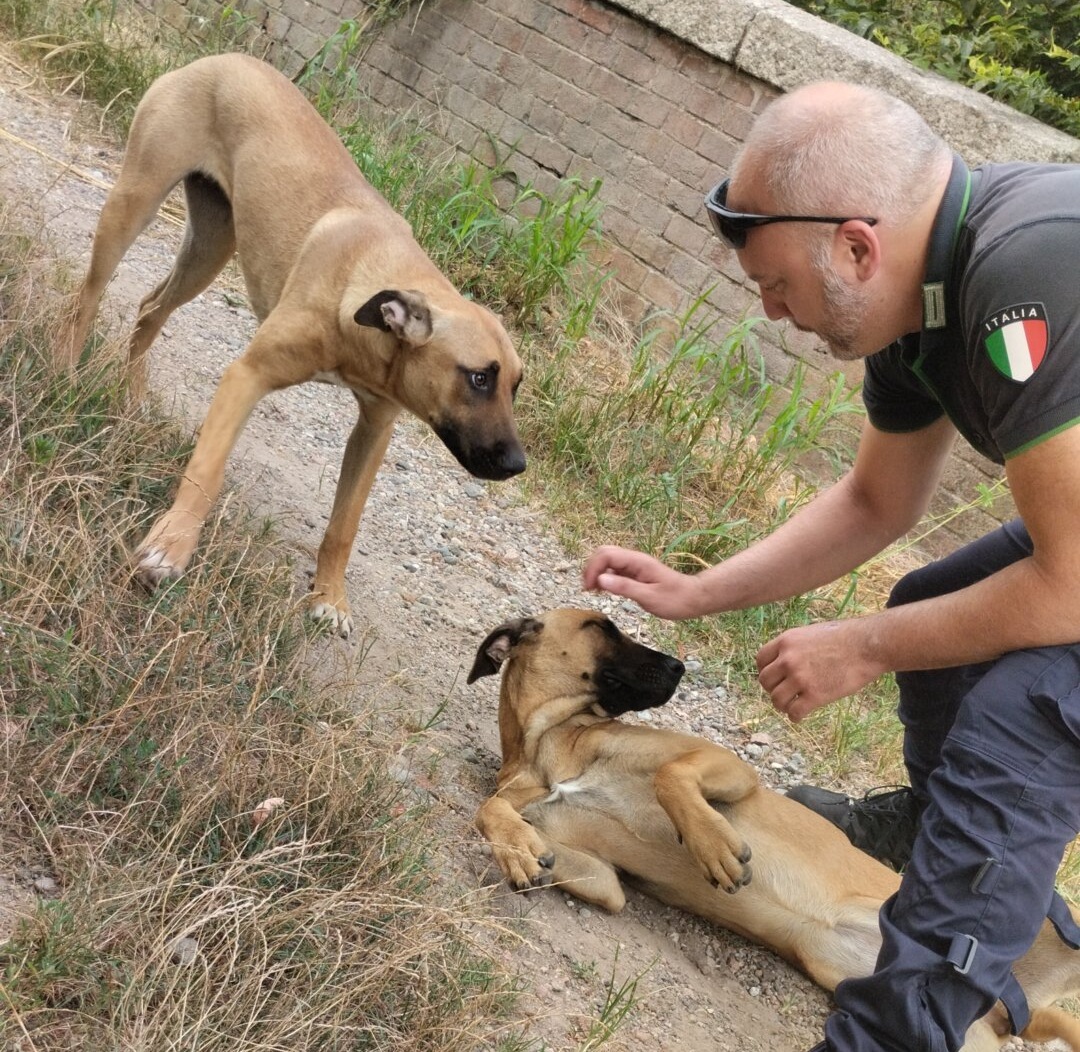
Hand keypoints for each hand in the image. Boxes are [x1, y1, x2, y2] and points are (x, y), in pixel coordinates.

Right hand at [582, 545, 703, 619]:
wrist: (692, 598)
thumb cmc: (674, 599)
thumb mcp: (649, 597)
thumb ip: (625, 587)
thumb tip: (601, 579)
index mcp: (637, 561)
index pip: (606, 555)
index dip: (593, 569)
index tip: (589, 588)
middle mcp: (633, 560)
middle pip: (604, 553)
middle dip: (591, 568)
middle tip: (588, 588)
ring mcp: (633, 566)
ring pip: (607, 560)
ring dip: (596, 572)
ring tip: (593, 590)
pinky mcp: (634, 573)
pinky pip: (613, 570)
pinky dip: (604, 577)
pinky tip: (604, 590)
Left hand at [755, 620, 882, 721]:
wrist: (867, 646)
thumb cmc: (844, 637)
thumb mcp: (810, 633)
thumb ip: (794, 647)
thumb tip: (783, 661)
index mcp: (786, 641)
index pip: (760, 660)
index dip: (765, 671)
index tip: (774, 678)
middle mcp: (788, 659)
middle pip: (765, 681)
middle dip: (772, 689)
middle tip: (783, 693)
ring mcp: (800, 678)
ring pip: (776, 699)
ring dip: (782, 705)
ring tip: (791, 706)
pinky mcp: (815, 695)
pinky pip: (794, 712)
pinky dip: (795, 716)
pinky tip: (800, 715)